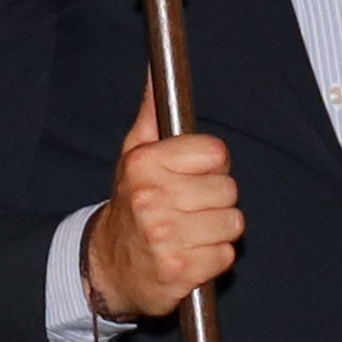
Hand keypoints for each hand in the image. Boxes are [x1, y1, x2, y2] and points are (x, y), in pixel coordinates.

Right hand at [80, 100, 241, 323]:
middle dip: (216, 201)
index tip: (194, 176)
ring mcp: (164, 237)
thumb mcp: (134, 157)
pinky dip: (213, 259)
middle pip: (229, 190)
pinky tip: (191, 255)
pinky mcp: (179, 271)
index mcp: (145, 164)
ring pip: (232, 224)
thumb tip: (156, 71)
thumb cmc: (131, 206)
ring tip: (191, 232)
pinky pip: (225, 256)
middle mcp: (152, 199)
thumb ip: (152, 114)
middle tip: (190, 208)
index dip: (212, 166)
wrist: (108, 267)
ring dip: (218, 231)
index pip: (216, 153)